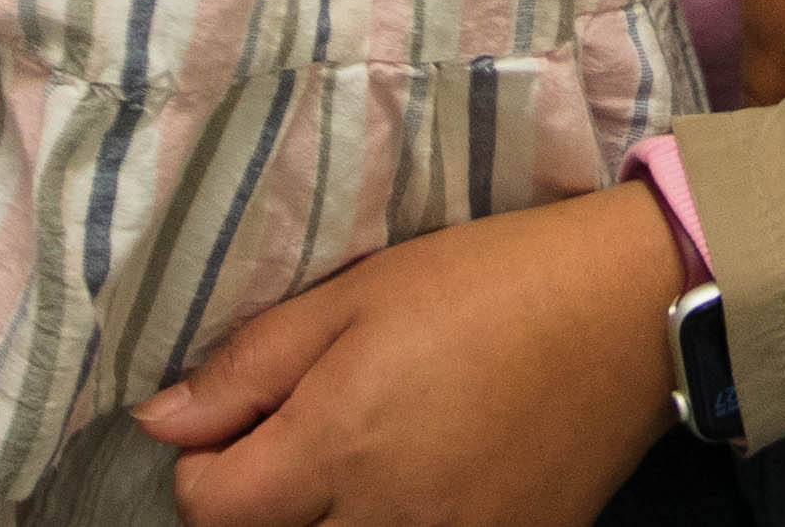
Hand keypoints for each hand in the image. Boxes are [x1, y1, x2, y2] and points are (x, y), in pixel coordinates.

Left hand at [134, 186, 684, 525]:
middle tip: (298, 444)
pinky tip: (424, 479)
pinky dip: (398, 525)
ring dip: (330, 521)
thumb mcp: (357, 295)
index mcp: (337, 445)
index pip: (211, 510)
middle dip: (264, 506)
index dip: (203, 466)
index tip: (234, 429)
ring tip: (359, 462)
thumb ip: (253, 366)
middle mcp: (386, 521)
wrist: (625, 312)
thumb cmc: (487, 282)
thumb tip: (160, 423)